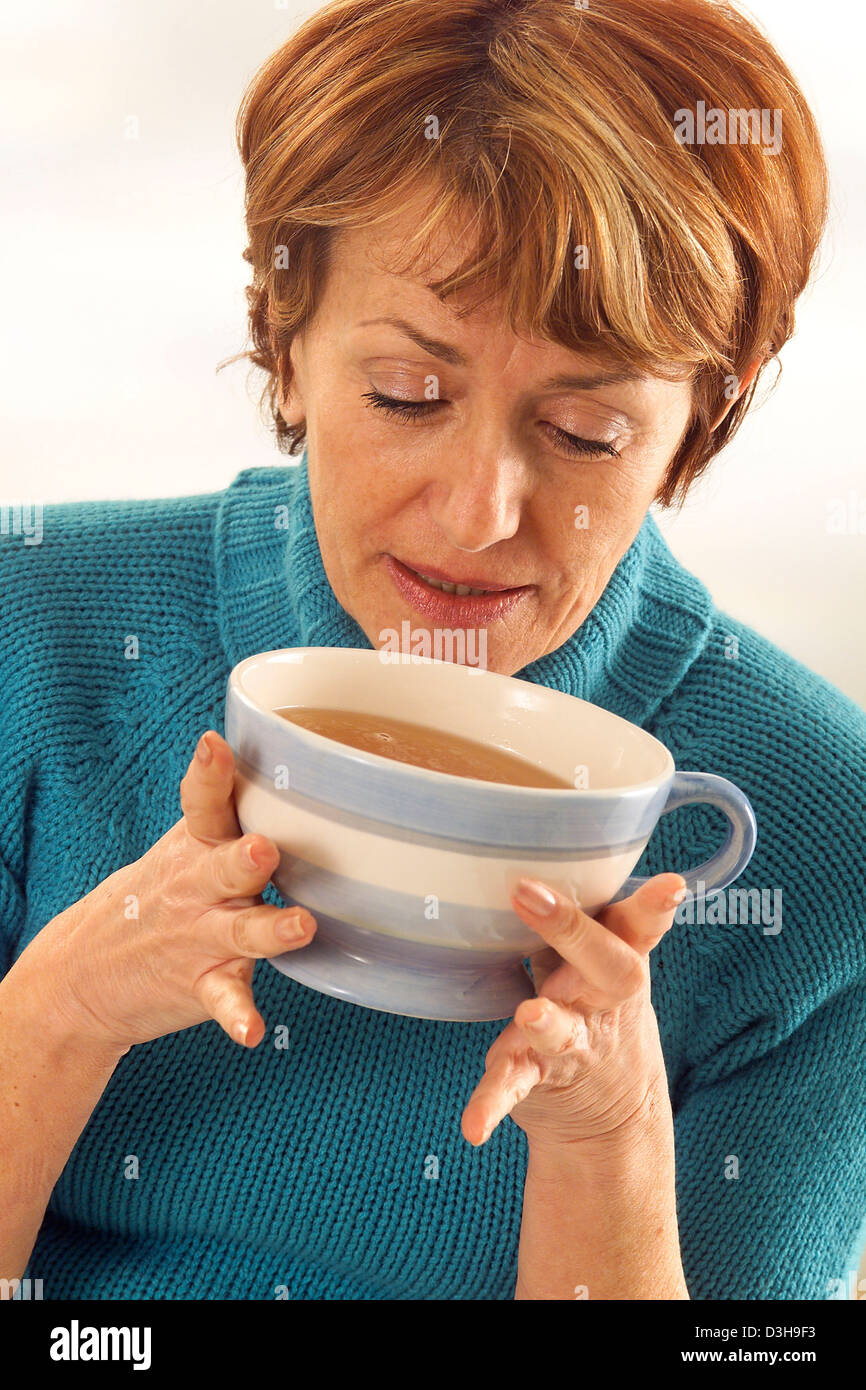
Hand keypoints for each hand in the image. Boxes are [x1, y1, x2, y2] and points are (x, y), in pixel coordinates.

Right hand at [23, 731, 315, 1053]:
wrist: (81, 976)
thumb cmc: (155, 899)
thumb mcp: (180, 849)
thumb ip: (227, 813)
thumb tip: (290, 756)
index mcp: (196, 847)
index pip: (203, 804)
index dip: (210, 775)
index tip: (214, 746)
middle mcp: (201, 887)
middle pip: (228, 865)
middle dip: (247, 856)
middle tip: (264, 847)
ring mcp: (201, 937)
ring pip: (241, 930)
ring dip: (270, 928)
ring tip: (299, 926)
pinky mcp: (203, 983)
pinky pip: (225, 999)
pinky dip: (238, 1016)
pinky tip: (252, 1033)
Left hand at [460, 873, 685, 1149]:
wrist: (612, 1113)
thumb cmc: (592, 1004)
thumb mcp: (599, 957)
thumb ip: (579, 910)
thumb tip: (526, 834)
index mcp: (617, 960)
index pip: (641, 925)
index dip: (656, 904)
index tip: (671, 885)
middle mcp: (601, 999)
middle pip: (607, 965)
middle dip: (572, 928)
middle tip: (529, 894)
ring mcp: (574, 1041)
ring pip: (564, 1030)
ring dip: (548, 1022)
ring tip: (531, 1015)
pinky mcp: (539, 1076)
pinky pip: (513, 1086)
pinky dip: (491, 1103)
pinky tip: (474, 1127)